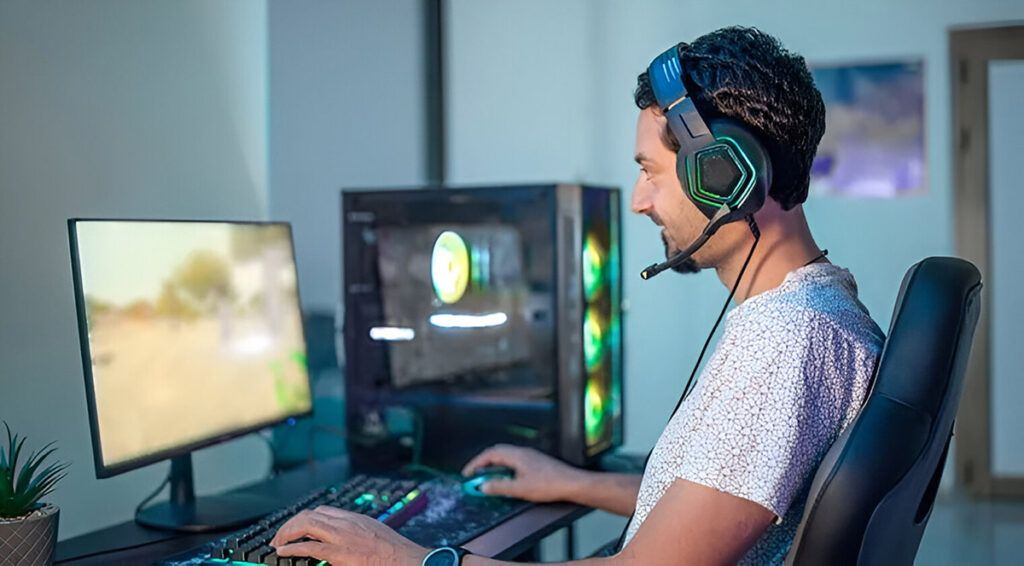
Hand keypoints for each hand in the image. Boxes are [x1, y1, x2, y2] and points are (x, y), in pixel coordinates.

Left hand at [270, 505, 427, 565]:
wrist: (406, 561)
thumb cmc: (395, 554)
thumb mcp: (376, 536)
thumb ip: (359, 535)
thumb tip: (349, 543)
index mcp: (356, 519)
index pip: (324, 510)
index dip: (305, 518)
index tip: (297, 527)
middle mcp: (347, 523)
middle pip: (311, 514)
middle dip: (291, 523)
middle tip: (281, 536)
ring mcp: (342, 537)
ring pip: (306, 524)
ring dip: (287, 533)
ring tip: (278, 543)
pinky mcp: (339, 553)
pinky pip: (309, 546)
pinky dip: (292, 547)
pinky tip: (283, 552)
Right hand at [461, 444, 585, 502]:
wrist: (571, 483)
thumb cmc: (550, 484)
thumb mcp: (519, 489)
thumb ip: (499, 487)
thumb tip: (483, 486)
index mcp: (516, 455)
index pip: (490, 454)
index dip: (475, 463)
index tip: (467, 474)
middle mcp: (522, 452)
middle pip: (496, 452)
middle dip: (483, 463)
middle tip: (474, 475)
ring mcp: (529, 456)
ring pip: (505, 456)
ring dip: (494, 465)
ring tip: (488, 478)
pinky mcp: (535, 462)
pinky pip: (513, 461)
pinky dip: (504, 468)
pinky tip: (506, 478)